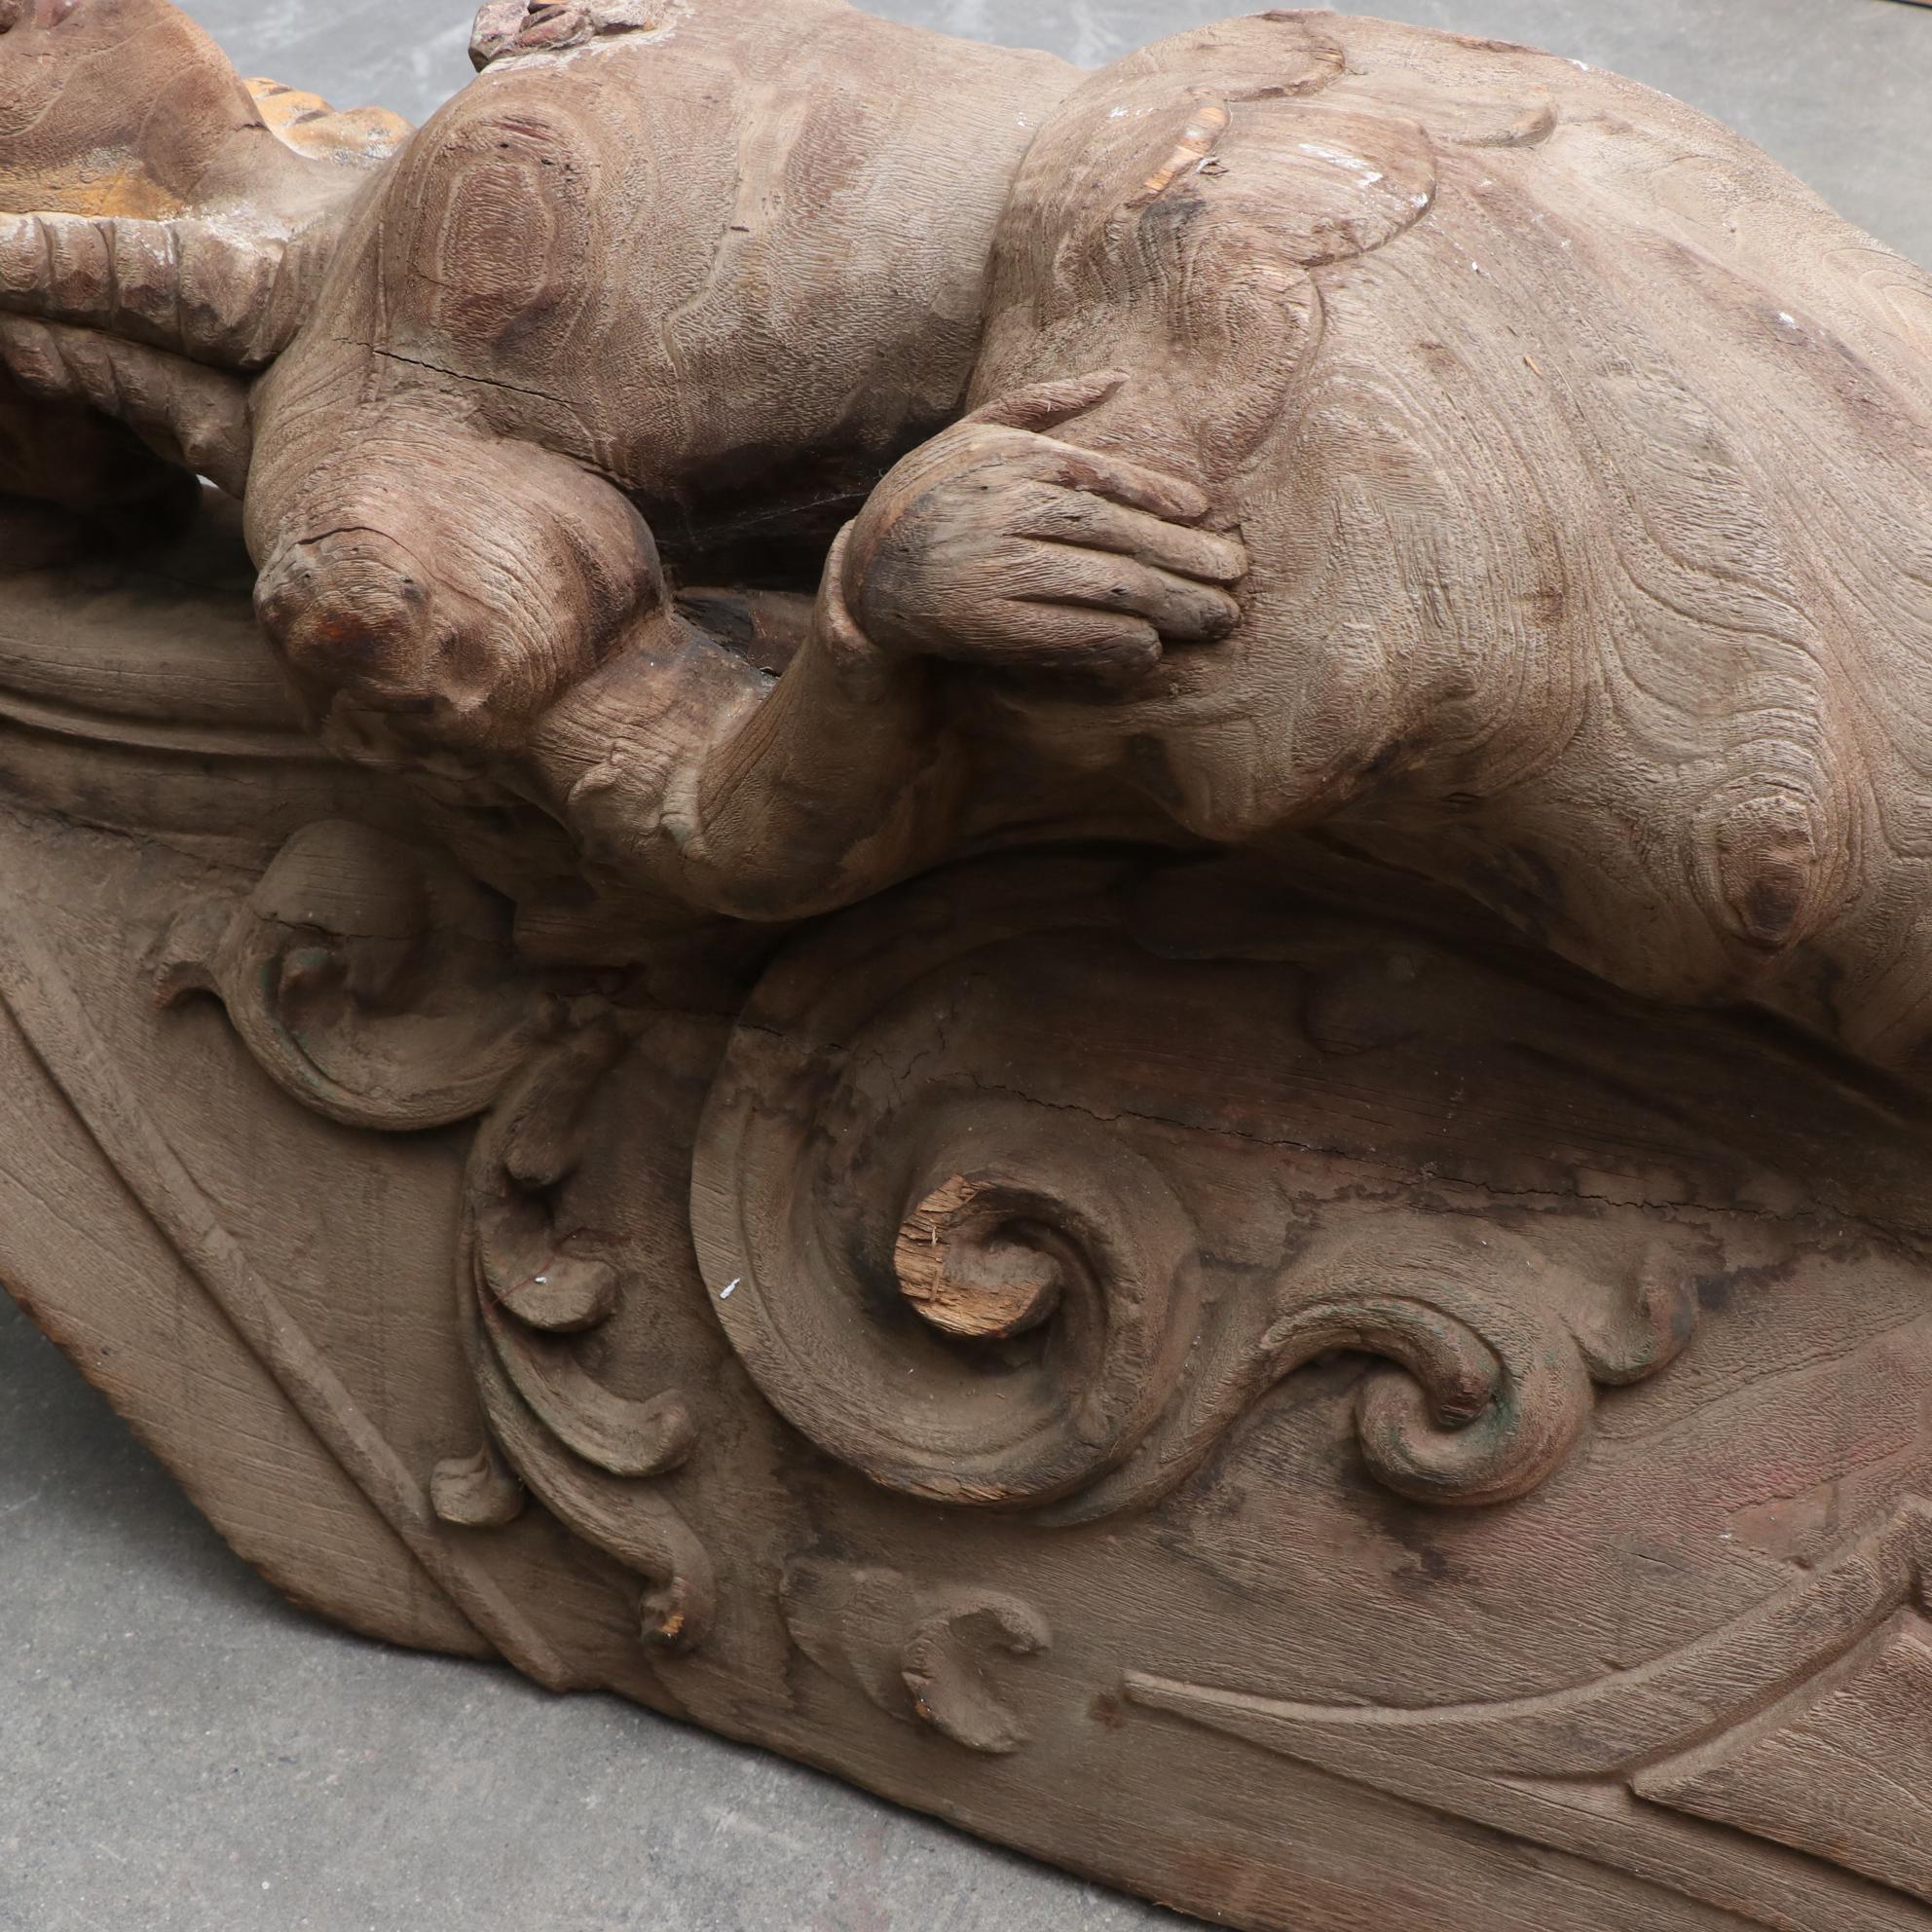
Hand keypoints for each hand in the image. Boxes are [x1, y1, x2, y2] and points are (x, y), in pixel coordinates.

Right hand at [842, 372, 1247, 683]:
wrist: (866, 575)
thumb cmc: (933, 498)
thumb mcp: (976, 434)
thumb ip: (1045, 404)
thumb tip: (1119, 376)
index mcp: (1014, 460)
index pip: (1103, 476)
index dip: (1158, 497)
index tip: (1202, 515)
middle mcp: (1010, 510)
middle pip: (1117, 535)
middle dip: (1184, 558)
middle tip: (1234, 577)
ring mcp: (998, 568)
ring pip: (1104, 584)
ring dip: (1168, 604)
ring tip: (1215, 618)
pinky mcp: (988, 623)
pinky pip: (1066, 633)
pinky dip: (1113, 641)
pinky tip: (1149, 648)